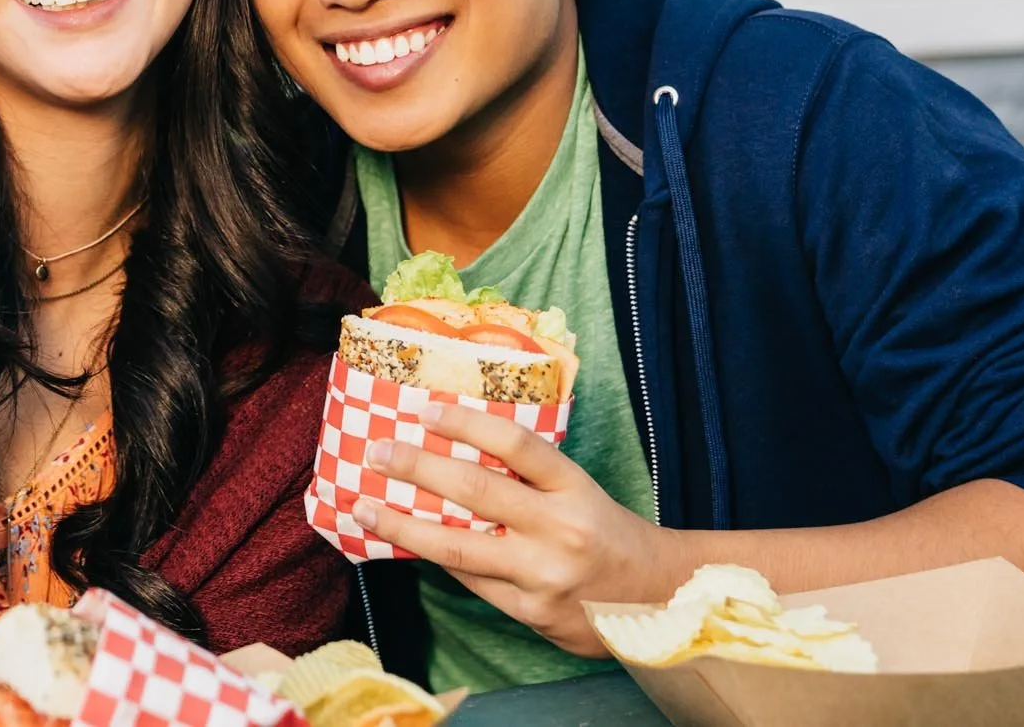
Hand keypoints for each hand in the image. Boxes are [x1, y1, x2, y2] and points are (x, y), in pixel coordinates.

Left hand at [350, 403, 690, 656]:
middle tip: (376, 452)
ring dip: (404, 525)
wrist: (659, 600)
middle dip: (418, 469)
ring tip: (364, 507)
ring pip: (458, 548)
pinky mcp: (531, 613)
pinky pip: (471, 582)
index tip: (426, 410)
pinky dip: (438, 560)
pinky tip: (408, 544)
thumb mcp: (578, 493)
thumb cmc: (606, 534)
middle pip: (477, 493)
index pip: (517, 446)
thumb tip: (450, 452)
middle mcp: (560, 530)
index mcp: (574, 488)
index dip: (468, 425)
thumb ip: (527, 480)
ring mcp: (544, 575)